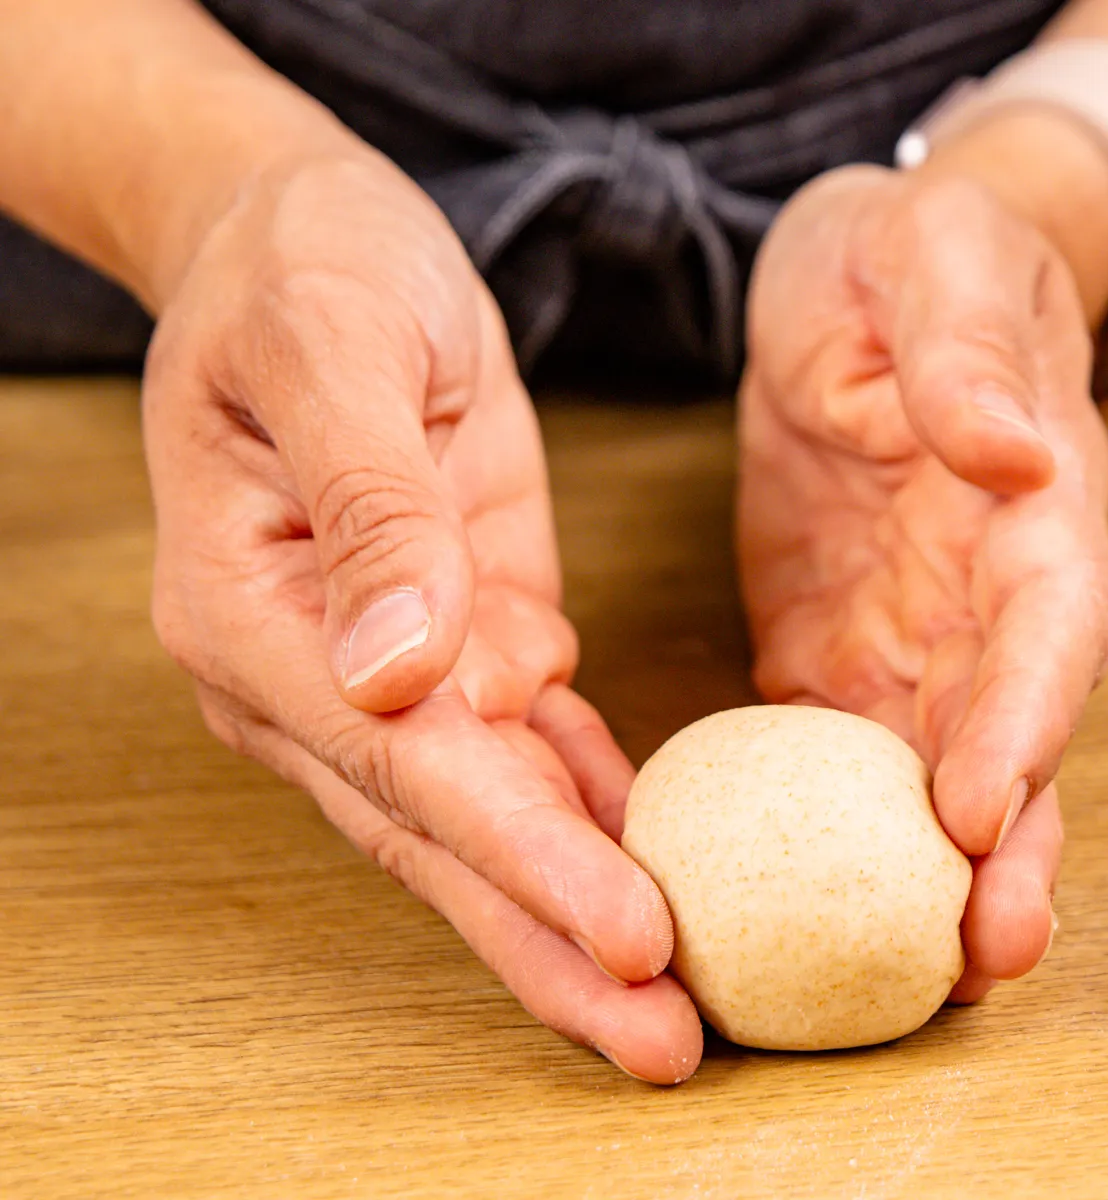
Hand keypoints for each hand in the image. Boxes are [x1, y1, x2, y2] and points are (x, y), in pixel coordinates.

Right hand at [144, 155, 700, 1081]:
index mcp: (255, 617)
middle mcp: (314, 675)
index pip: (407, 766)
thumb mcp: (335, 350)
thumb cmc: (305, 272)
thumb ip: (371, 505)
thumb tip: (403, 669)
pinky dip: (592, 813)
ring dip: (578, 909)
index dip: (520, 856)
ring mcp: (388, 669)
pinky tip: (661, 868)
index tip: (628, 934)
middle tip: (668, 1041)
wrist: (305, 239)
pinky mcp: (462, 636)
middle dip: (554, 944)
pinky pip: (527, 750)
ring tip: (676, 1008)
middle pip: (443, 839)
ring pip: (489, 819)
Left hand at [737, 166, 1107, 1001]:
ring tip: (917, 989)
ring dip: (939, 885)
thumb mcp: (935, 256)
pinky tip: (801, 923)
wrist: (877, 280)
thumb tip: (1008, 449)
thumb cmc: (920, 251)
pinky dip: (834, 851)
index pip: (1049, 626)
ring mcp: (923, 641)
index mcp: (1033, 506)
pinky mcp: (844, 660)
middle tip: (984, 960)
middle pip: (1021, 742)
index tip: (983, 806)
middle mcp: (994, 598)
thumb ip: (966, 349)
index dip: (1026, 721)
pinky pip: (842, 771)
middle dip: (1012, 853)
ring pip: (944, 784)